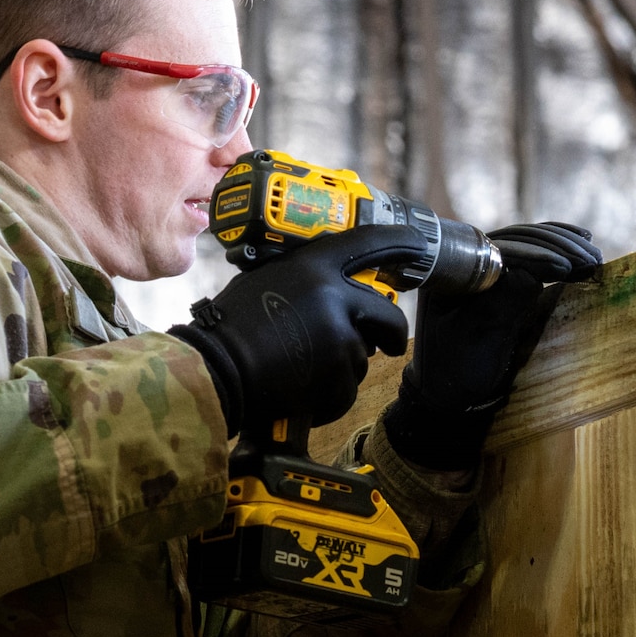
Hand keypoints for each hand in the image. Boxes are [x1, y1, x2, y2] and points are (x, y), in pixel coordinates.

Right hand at [170, 225, 429, 428]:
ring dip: (342, 366)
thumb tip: (331, 287)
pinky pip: (347, 388)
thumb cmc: (229, 326)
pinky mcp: (338, 378)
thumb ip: (305, 279)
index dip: (400, 244)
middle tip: (388, 344)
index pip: (369, 243)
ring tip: (301, 368)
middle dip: (390, 334)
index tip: (419, 247)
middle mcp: (334, 297)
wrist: (216, 370)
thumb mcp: (266, 280)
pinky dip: (329, 394)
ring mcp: (340, 340)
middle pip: (387, 315)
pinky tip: (299, 388)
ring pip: (362, 356)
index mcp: (313, 267)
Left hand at [383, 221, 600, 470]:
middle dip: (556, 247)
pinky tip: (581, 240)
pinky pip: (528, 250)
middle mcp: (462, 261)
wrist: (449, 388)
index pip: (496, 254)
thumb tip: (530, 275)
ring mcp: (481, 264)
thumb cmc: (457, 370)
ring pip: (524, 242)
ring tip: (594, 256)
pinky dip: (556, 246)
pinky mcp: (499, 272)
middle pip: (514, 241)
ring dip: (561, 245)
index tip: (566, 268)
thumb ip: (500, 308)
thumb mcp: (478, 344)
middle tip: (592, 259)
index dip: (534, 256)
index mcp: (447, 274)